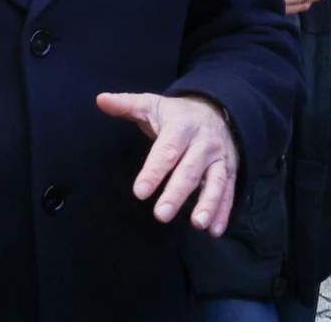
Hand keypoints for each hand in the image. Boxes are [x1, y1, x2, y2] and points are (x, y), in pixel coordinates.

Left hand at [96, 93, 236, 236]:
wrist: (216, 110)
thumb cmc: (176, 114)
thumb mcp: (151, 104)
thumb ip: (126, 105)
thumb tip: (100, 100)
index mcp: (181, 127)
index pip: (166, 150)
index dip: (153, 171)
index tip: (139, 192)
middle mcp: (203, 143)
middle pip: (189, 170)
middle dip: (176, 193)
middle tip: (161, 215)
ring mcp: (218, 158)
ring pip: (215, 182)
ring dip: (208, 204)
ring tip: (197, 224)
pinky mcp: (229, 171)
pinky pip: (228, 192)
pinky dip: (224, 211)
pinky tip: (214, 230)